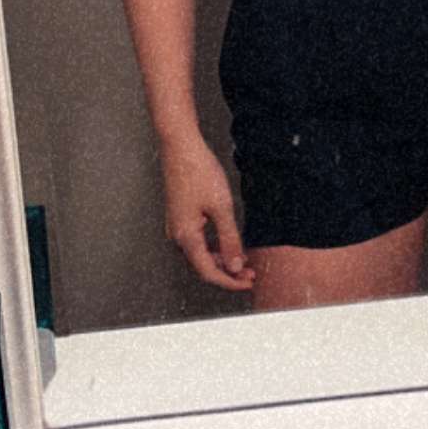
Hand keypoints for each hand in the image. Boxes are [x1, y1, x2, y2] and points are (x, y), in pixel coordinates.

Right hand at [159, 132, 255, 292]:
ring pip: (200, 254)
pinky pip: (197, 241)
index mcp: (185, 237)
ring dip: (222, 260)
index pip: (209, 272)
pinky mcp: (179, 217)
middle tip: (251, 274)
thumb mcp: (222, 206)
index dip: (230, 282)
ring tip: (243, 261)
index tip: (248, 282)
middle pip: (203, 266)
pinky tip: (228, 244)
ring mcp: (176, 227)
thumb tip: (235, 266)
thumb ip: (229, 239)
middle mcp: (177, 236)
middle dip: (228, 273)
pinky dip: (213, 247)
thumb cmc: (198, 171)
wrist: (180, 146)